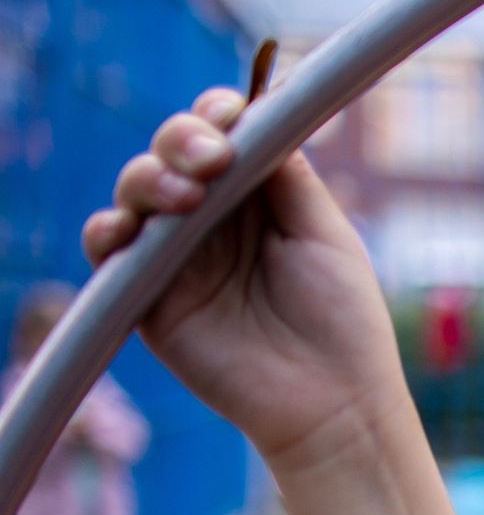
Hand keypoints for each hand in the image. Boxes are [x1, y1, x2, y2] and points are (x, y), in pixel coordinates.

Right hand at [84, 89, 405, 462]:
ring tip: (184, 197)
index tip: (232, 115)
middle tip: (211, 159)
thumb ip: (287, 178)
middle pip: (173, 150)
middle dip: (182, 139)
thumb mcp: (326, 235)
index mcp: (258, 197)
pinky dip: (108, 230)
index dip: (218, 113)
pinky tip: (128, 229)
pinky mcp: (147, 295)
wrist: (332, 402)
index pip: (223, 134)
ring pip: (137, 188)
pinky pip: (108, 250)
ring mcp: (176, 254)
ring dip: (149, 177)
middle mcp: (212, 218)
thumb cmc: (343, 320)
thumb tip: (260, 112)